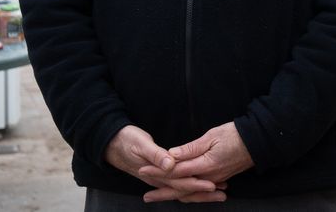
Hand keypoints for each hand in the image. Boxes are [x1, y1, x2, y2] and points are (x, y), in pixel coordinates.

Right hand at [104, 125, 223, 203]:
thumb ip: (156, 154)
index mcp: (155, 173)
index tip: (212, 185)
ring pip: (183, 191)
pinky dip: (192, 188)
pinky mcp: (161, 176)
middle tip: (223, 195)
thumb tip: (170, 164)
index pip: (179, 182)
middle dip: (203, 194)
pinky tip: (204, 187)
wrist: (112, 144)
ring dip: (200, 194)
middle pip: (184, 191)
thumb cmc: (127, 140)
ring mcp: (160, 179)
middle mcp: (158, 179)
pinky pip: (179, 186)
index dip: (195, 184)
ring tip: (220, 194)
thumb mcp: (141, 143)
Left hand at [139, 122, 253, 202]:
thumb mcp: (212, 136)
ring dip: (173, 195)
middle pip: (181, 188)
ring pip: (190, 192)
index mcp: (205, 164)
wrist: (258, 142)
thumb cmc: (235, 134)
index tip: (143, 170)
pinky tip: (181, 195)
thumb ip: (191, 148)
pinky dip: (188, 194)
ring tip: (159, 197)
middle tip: (146, 197)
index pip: (176, 170)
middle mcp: (209, 176)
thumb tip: (171, 154)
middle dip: (162, 192)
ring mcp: (215, 179)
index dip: (158, 171)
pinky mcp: (220, 178)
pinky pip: (200, 191)